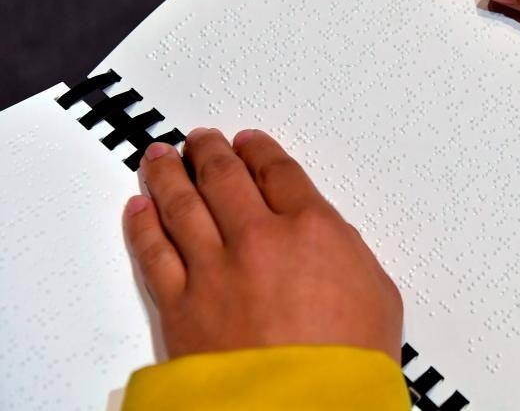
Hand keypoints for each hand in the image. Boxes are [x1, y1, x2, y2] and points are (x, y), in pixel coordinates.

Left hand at [122, 128, 401, 361]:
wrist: (304, 410)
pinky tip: (138, 209)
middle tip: (202, 139)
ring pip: (181, 203)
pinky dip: (142, 224)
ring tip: (161, 158)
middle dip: (210, 150)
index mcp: (312, 228)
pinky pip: (152, 251)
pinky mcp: (180, 305)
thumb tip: (328, 239)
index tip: (250, 142)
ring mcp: (214, 269)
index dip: (259, 149)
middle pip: (224, 175)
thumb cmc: (348, 365)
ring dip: (168, 174)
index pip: (276, 170)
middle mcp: (258, 238)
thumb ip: (348, 252)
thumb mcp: (378, 294)